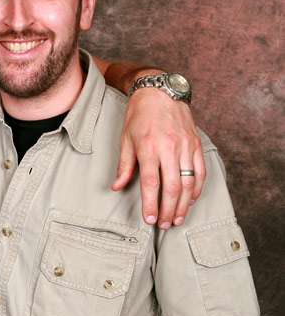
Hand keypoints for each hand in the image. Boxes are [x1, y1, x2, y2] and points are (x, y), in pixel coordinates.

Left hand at [112, 89, 204, 226]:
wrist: (160, 90)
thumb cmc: (139, 114)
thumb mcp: (125, 138)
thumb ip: (124, 166)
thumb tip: (116, 187)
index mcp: (149, 147)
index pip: (152, 183)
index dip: (151, 204)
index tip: (149, 219)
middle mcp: (170, 147)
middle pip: (172, 187)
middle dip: (168, 210)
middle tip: (163, 225)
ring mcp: (186, 146)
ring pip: (189, 182)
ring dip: (183, 204)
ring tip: (177, 219)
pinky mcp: (196, 144)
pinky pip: (200, 171)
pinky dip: (196, 188)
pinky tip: (190, 200)